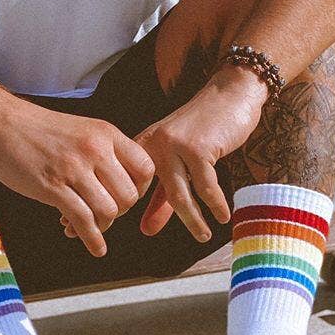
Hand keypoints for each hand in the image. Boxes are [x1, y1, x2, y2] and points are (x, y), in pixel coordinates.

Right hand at [0, 98, 154, 257]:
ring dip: (103, 227)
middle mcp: (95, 149)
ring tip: (90, 227)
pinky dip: (92, 240)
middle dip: (120, 212)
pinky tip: (94, 247)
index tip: (124, 197)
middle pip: (129, 195)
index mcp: (106, 133)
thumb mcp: (81, 130)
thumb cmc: (37, 130)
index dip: (140, 189)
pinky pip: (84, 221)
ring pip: (109, 211)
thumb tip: (121, 187)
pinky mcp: (53, 187)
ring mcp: (74, 168)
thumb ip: (103, 153)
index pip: (145, 168)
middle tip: (104, 214)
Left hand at [61, 68, 267, 243]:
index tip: (105, 229)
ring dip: (194, 220)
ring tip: (204, 237)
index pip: (123, 184)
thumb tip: (146, 231)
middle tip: (165, 240)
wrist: (229, 95)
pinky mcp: (199, 148)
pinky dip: (216, 204)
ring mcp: (175, 146)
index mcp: (143, 146)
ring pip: (179, 194)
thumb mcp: (178, 163)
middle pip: (144, 192)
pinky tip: (222, 217)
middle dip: (150, 218)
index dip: (113, 208)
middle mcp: (154, 144)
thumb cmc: (204, 130)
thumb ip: (161, 198)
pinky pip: (206, 185)